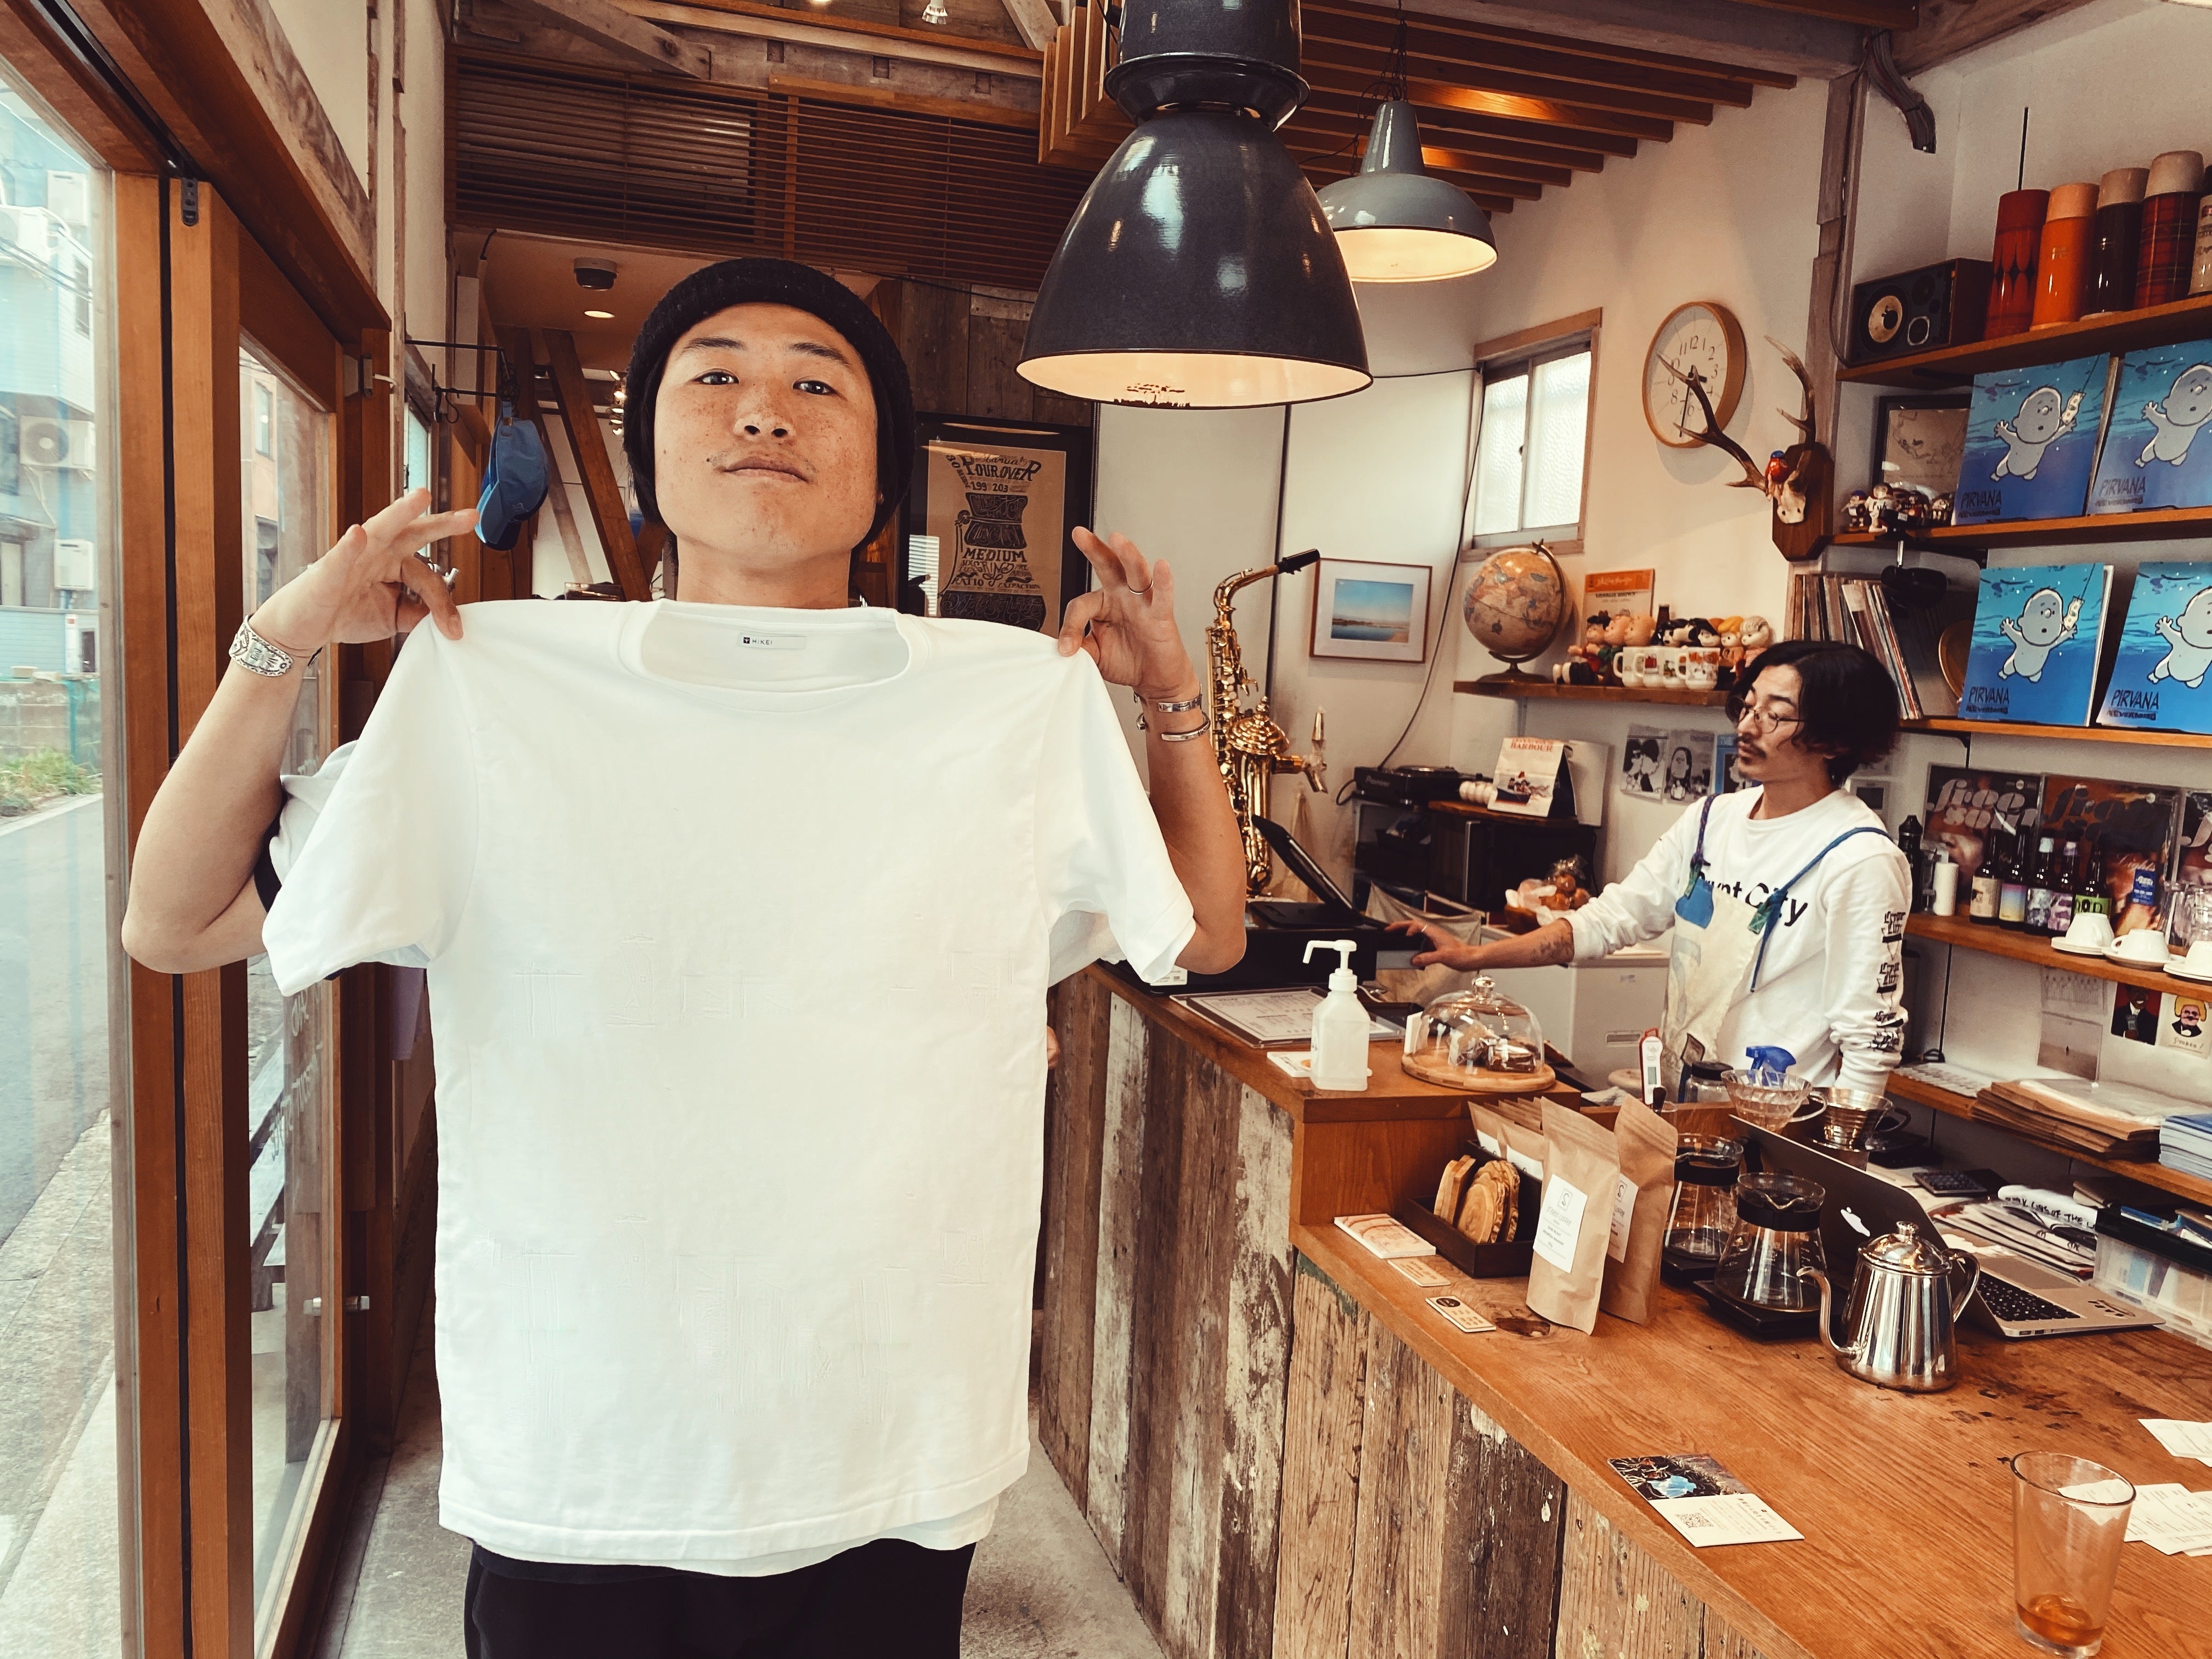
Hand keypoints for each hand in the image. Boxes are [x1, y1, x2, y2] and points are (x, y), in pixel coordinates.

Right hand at [250, 488, 478, 654]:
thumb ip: (420, 613)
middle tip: (470, 517)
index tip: (454, 628)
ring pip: (380, 530)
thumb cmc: (346, 614)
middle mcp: (378, 553)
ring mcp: (354, 558)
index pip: (429, 577)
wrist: (305, 628)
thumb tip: (447, 617)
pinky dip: (350, 547)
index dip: (444, 604)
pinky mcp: (328, 571)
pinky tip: (359, 534)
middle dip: (442, 524)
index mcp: (395, 563)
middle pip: (413, 533)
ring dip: (400, 512)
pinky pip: (340, 557)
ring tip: (420, 497)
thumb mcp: (393, 619)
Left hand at [1055, 527, 1194, 697]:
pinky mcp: (1161, 616)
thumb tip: (1062, 649)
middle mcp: (1122, 597)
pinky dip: (1163, 582)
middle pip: (1108, 567)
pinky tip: (1161, 566)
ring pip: (1135, 573)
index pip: (1081, 605)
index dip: (1070, 627)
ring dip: (1127, 555)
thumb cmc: (1128, 661)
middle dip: (1094, 549)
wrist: (1155, 680)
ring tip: (1117, 538)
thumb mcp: (1095, 655)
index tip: (1065, 650)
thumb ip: (1080, 648)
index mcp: (1103, 604)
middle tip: (1079, 534)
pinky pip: (1162, 596)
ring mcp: (1142, 603)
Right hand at [1389, 920, 1482, 970]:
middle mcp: (1433, 934)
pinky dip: (1412, 946)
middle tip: (1388, 930)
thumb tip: (1414, 959)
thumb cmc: (1462, 955)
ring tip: (1395, 938)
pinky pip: (1420, 944)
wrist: (1471, 959)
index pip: (1416, 925)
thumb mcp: (1443, 957)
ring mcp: (1434, 940)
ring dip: (1405, 935)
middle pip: (1413, 926)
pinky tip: (1410, 954)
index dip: (1407, 929)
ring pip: (1416, 934)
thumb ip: (1427, 958)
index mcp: (1434, 932)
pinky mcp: (1435, 947)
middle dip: (1400, 927)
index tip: (1401, 937)